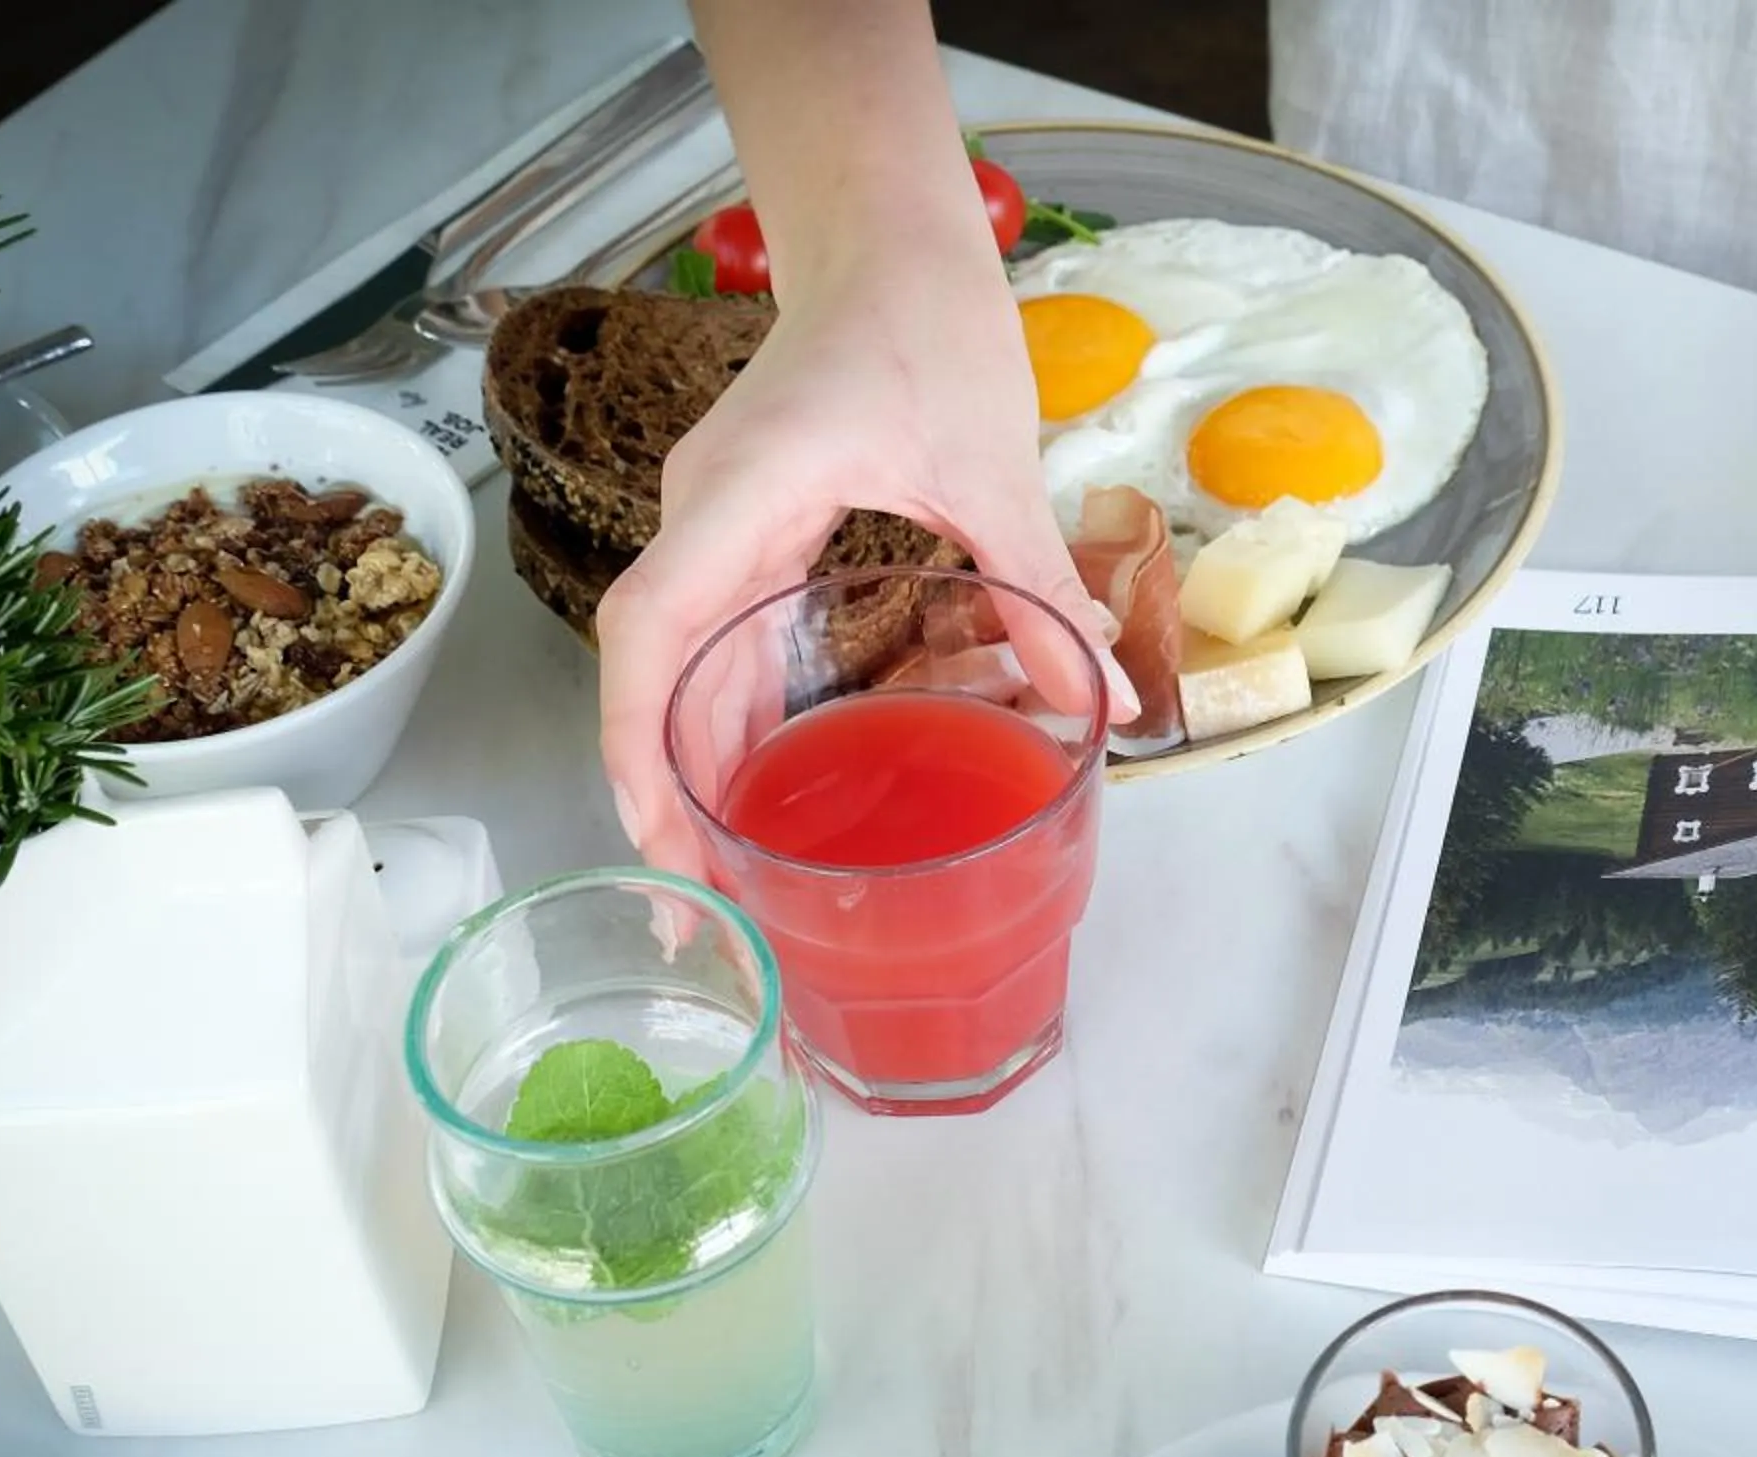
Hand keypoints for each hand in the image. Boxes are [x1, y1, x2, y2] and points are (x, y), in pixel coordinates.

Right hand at [594, 226, 1135, 879]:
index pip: (653, 629)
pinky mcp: (744, 530)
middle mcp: (705, 513)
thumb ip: (1040, 586)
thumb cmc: (927, 323)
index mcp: (744, 491)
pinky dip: (723, 720)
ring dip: (687, 769)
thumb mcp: (992, 460)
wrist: (890, 241)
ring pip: (675, 666)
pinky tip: (758, 790)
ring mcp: (716, 522)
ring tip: (719, 882)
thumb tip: (1113, 706)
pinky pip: (713, 640)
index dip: (643, 743)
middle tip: (701, 914)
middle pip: (650, 672)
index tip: (666, 839)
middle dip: (662, 796)